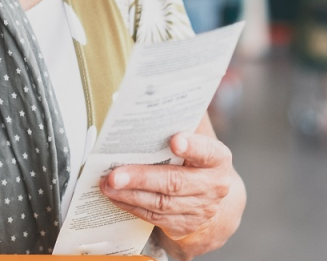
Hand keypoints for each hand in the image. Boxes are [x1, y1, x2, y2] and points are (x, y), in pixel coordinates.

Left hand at [101, 132, 235, 249]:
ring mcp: (200, 209)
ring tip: (107, 184)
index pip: (207, 152)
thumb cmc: (195, 160)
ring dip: (130, 194)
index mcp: (218, 159)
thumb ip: (181, 124)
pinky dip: (131, 206)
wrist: (209, 198)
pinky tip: (116, 196)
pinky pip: (154, 216)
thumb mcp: (197, 141)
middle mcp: (213, 186)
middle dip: (142, 178)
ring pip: (161, 203)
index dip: (193, 146)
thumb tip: (152, 101)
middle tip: (115, 174)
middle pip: (175, 182)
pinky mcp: (184, 225)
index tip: (174, 140)